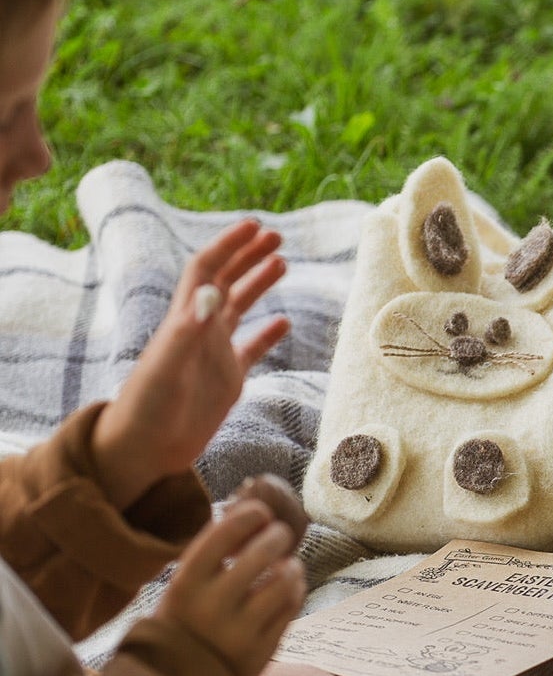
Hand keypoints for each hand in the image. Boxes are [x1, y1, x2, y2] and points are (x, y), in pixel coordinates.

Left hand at [93, 221, 290, 507]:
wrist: (144, 448)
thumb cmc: (147, 409)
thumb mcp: (166, 368)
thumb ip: (187, 330)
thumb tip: (210, 292)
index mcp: (184, 322)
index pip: (207, 271)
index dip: (228, 246)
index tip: (253, 227)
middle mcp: (200, 331)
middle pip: (225, 281)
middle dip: (247, 255)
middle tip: (276, 237)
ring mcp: (214, 354)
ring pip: (239, 308)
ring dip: (258, 283)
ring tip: (282, 262)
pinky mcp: (227, 379)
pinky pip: (251, 349)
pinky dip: (268, 333)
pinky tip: (284, 322)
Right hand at [157, 500, 304, 675]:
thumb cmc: (183, 622)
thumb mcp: (182, 589)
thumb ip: (210, 556)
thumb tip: (247, 510)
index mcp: (184, 586)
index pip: (220, 537)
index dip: (246, 516)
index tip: (260, 510)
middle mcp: (210, 607)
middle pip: (259, 555)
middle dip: (277, 536)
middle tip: (281, 533)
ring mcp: (238, 631)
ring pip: (282, 582)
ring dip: (291, 565)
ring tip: (289, 562)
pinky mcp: (262, 649)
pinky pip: (290, 607)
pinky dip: (296, 588)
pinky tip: (290, 584)